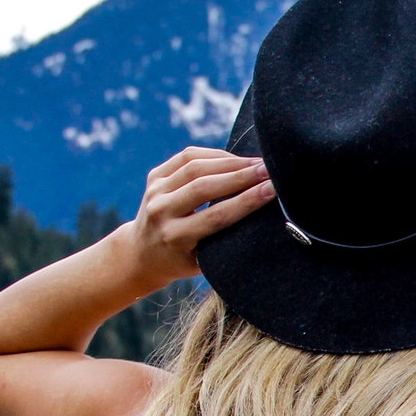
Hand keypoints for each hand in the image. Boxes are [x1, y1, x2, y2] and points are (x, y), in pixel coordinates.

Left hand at [125, 147, 275, 287]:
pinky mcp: (154, 176)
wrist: (142, 253)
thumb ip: (226, 239)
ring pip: (196, 166)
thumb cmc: (183, 260)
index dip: (247, 200)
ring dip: (231, 162)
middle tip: (270, 169)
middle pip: (205, 186)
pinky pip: (187, 156)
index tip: (273, 189)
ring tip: (257, 163)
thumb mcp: (204, 260)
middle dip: (242, 175)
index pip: (217, 215)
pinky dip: (214, 155)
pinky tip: (235, 159)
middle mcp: (161, 212)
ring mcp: (155, 191)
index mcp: (175, 237)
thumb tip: (265, 214)